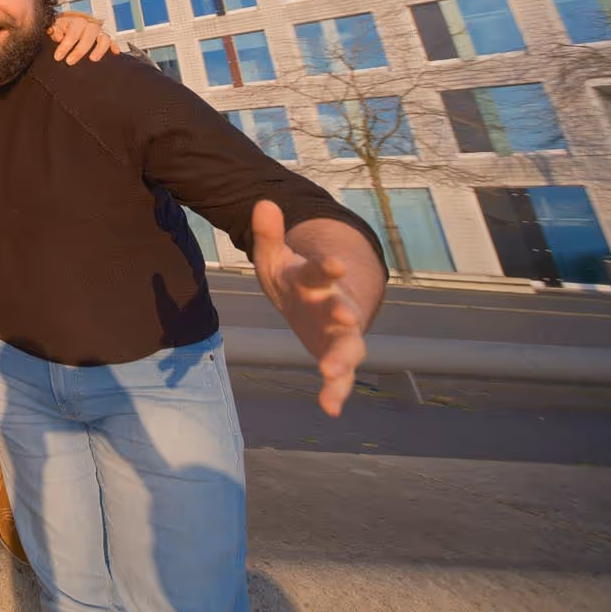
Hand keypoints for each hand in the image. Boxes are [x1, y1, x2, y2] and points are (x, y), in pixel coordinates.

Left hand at [48, 12, 117, 62]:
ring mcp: (98, 31)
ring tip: (93, 59)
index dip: (66, 44)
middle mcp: (89, 24)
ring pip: (103, 36)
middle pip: (90, 32)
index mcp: (75, 20)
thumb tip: (56, 34)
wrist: (65, 27)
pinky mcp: (105, 38)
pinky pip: (112, 41)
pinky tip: (115, 52)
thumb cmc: (59, 28)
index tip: (58, 56)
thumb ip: (53, 30)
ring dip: (99, 48)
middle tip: (70, 61)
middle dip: (80, 49)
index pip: (73, 30)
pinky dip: (113, 46)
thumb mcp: (53, 27)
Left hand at [251, 200, 366, 416]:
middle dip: (342, 313)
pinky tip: (329, 408)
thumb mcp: (275, 257)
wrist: (320, 301)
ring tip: (332, 372)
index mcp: (315, 279)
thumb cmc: (294, 279)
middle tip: (347, 317)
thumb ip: (269, 234)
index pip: (320, 271)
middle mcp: (333, 305)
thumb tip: (262, 203)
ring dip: (342, 359)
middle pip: (340, 309)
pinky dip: (337, 391)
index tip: (334, 264)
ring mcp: (339, 333)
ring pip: (348, 347)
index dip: (326, 267)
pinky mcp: (337, 356)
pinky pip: (341, 377)